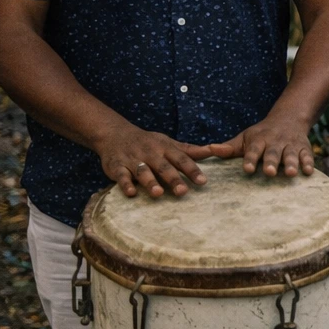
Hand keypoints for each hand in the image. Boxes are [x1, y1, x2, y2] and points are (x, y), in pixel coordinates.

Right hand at [95, 124, 212, 198]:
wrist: (114, 134)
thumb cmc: (148, 142)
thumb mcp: (168, 143)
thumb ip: (189, 150)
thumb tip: (213, 150)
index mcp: (164, 148)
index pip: (181, 159)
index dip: (192, 170)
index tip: (203, 181)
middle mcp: (150, 153)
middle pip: (163, 167)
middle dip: (173, 179)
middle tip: (183, 192)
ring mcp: (132, 159)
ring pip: (142, 171)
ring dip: (150, 182)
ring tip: (158, 193)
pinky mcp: (116, 166)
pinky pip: (120, 175)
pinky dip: (125, 184)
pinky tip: (131, 193)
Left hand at [207, 115, 314, 176]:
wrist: (288, 119)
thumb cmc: (261, 134)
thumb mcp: (245, 138)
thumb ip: (229, 147)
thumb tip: (209, 150)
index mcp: (259, 140)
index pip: (253, 150)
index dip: (250, 159)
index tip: (247, 169)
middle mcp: (275, 142)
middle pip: (272, 152)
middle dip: (271, 162)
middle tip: (269, 172)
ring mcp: (290, 145)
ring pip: (290, 154)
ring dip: (291, 163)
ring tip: (290, 173)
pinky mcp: (304, 148)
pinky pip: (307, 155)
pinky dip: (308, 163)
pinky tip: (307, 172)